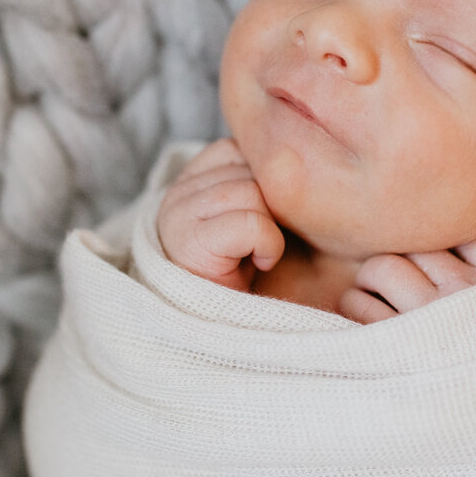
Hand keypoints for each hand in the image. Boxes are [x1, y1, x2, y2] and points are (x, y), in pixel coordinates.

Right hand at [156, 139, 284, 290]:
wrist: (226, 331)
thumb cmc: (250, 273)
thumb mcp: (254, 215)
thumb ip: (259, 181)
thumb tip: (296, 146)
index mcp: (193, 177)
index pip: (244, 148)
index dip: (269, 182)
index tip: (267, 219)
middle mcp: (178, 190)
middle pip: (253, 168)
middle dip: (274, 207)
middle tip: (265, 243)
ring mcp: (179, 214)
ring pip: (253, 192)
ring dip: (271, 229)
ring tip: (258, 254)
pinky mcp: (189, 242)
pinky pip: (250, 222)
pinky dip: (267, 245)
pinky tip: (258, 264)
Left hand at [338, 233, 475, 323]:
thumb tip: (471, 244)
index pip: (472, 233)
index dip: (447, 241)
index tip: (436, 260)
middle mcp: (469, 293)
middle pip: (419, 244)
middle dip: (402, 257)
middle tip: (394, 279)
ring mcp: (431, 316)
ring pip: (384, 267)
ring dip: (371, 278)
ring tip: (371, 294)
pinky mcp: (396, 344)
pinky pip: (360, 303)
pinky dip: (354, 306)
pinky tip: (360, 320)